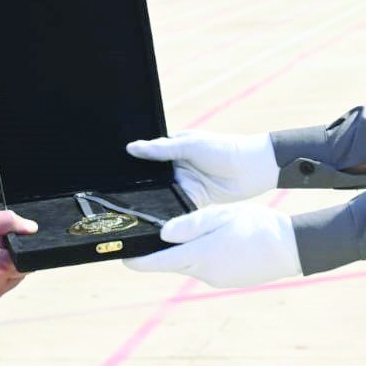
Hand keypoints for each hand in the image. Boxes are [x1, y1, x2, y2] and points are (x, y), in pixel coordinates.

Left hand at [124, 205, 300, 288]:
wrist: (289, 247)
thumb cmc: (256, 226)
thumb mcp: (222, 216)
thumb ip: (191, 225)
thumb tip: (163, 233)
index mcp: (198, 255)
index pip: (155, 262)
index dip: (135, 260)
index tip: (121, 255)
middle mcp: (203, 272)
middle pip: (171, 262)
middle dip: (162, 251)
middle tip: (155, 231)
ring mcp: (215, 279)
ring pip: (189, 263)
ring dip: (187, 251)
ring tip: (196, 229)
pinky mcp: (226, 280)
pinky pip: (206, 267)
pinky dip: (204, 255)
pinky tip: (218, 240)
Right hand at [125, 130, 278, 205]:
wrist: (254, 168)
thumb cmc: (223, 148)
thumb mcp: (190, 145)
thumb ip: (161, 149)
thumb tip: (130, 148)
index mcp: (173, 149)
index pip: (147, 158)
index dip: (132, 166)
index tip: (111, 175)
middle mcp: (176, 167)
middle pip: (153, 179)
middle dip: (139, 187)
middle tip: (114, 197)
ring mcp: (185, 184)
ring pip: (163, 194)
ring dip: (153, 201)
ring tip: (129, 211)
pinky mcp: (195, 200)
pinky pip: (177, 206)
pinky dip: (169, 212)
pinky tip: (153, 219)